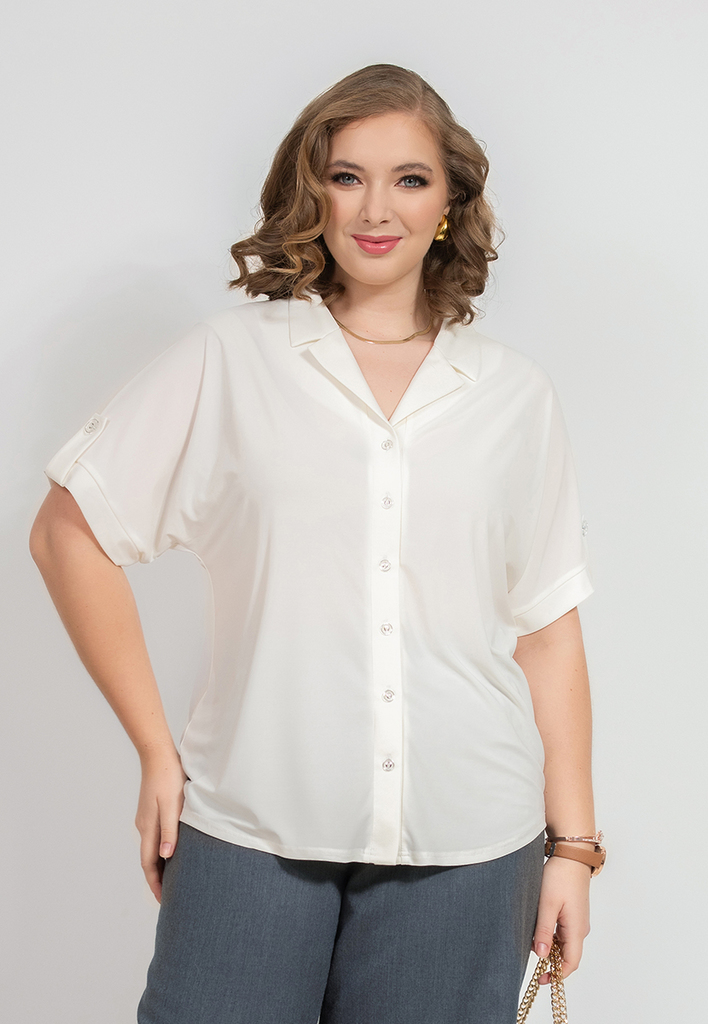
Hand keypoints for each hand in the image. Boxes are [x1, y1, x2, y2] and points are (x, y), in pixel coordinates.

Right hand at [135, 750, 187, 902]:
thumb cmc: (168, 778)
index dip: (156, 883)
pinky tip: (172, 851)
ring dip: (160, 865)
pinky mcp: (151, 811)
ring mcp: (146, 818)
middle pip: (149, 859)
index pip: (149, 864)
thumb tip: (167, 857)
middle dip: (157, 879)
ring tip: (173, 879)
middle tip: (169, 897)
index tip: (164, 901)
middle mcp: (144, 826)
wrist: (158, 754)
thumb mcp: (172, 805)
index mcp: (148, 828)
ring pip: (152, 848)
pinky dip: (162, 850)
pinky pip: (155, 837)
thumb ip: (170, 831)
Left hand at [532, 855, 590, 983]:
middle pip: (567, 954)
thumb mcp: (547, 904)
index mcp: (576, 929)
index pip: (571, 962)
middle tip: (532, 963)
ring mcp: (577, 920)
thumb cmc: (560, 876)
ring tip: (531, 943)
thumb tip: (541, 955)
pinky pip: (562, 931)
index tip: (541, 979)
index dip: (557, 974)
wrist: (571, 855)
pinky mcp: (572, 912)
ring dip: (549, 947)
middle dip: (551, 962)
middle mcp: (580, 927)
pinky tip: (537, 930)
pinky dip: (551, 936)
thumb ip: (543, 930)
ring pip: (564, 943)